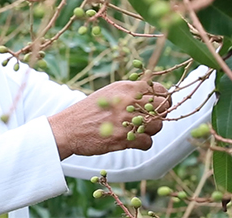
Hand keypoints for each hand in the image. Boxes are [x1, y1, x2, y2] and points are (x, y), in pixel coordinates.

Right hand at [47, 81, 170, 159]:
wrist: (68, 128)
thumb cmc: (88, 111)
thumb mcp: (108, 94)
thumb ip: (129, 93)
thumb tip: (151, 95)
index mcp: (126, 87)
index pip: (160, 89)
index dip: (163, 99)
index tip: (158, 105)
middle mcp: (128, 100)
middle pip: (163, 107)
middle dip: (160, 115)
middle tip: (149, 120)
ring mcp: (127, 119)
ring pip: (158, 125)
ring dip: (150, 130)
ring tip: (136, 131)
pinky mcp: (124, 138)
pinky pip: (148, 143)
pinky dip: (141, 144)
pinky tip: (130, 141)